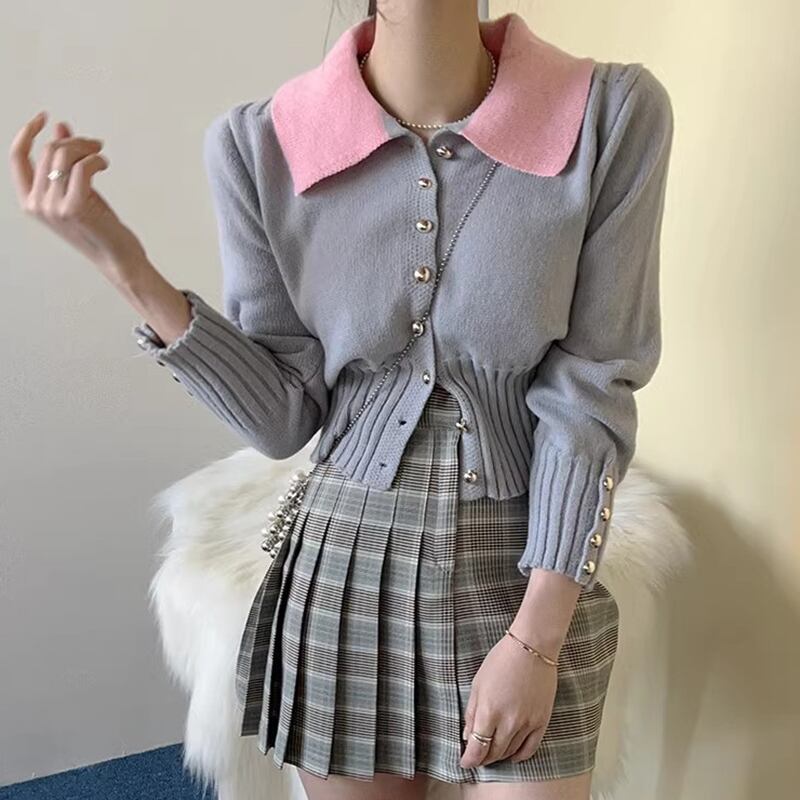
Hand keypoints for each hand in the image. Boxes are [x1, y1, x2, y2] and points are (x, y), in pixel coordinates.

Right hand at [9, 110, 148, 283]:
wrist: (118, 259)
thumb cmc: (100, 229)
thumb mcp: (77, 191)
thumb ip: (66, 163)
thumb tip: (62, 128)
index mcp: (30, 201)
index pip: (17, 157)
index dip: (27, 132)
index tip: (45, 117)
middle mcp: (37, 205)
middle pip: (48, 151)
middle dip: (74, 142)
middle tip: (95, 145)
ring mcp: (53, 207)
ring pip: (64, 156)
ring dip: (86, 148)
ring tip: (101, 156)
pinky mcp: (74, 207)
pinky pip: (82, 167)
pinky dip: (96, 159)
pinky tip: (104, 164)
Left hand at [460, 631, 557, 768]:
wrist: (532, 648)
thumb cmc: (501, 660)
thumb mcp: (478, 684)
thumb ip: (472, 712)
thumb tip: (467, 735)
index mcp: (489, 711)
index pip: (477, 748)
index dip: (469, 759)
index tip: (465, 761)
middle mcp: (508, 722)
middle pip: (493, 753)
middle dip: (482, 758)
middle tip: (477, 757)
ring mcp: (527, 723)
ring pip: (510, 752)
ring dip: (499, 756)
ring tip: (491, 753)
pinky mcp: (541, 721)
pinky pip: (530, 748)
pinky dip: (519, 755)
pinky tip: (512, 755)